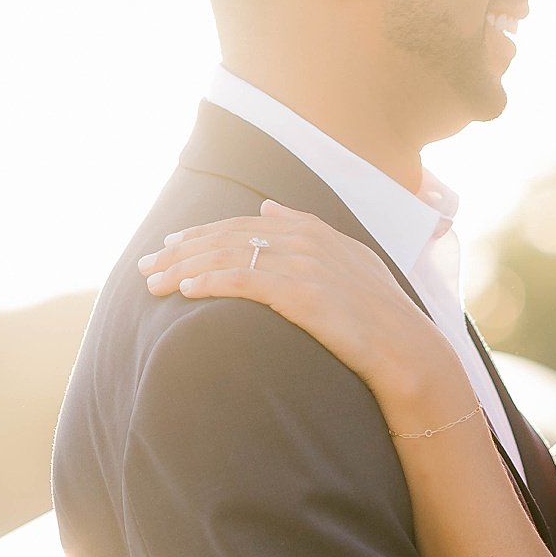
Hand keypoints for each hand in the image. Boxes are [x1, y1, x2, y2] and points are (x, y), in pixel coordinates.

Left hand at [138, 203, 470, 425]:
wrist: (408, 351)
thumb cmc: (380, 317)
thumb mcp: (349, 261)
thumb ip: (307, 229)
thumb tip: (268, 205)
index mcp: (314, 230)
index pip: (244, 224)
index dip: (204, 234)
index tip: (172, 247)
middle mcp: (306, 240)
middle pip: (228, 237)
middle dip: (182, 251)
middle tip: (147, 266)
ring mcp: (303, 264)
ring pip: (228, 256)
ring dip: (185, 268)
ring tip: (154, 282)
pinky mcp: (300, 293)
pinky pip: (243, 280)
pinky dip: (210, 282)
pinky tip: (186, 291)